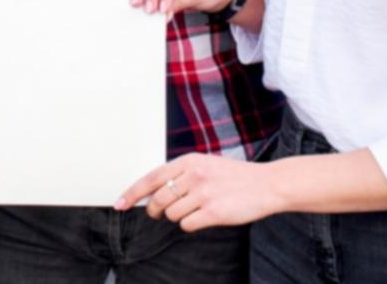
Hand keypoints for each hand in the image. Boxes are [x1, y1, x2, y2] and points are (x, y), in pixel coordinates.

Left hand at [114, 153, 279, 231]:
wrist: (267, 184)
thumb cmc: (235, 176)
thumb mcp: (206, 165)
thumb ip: (183, 174)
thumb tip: (155, 191)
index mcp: (190, 161)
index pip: (152, 177)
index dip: (133, 192)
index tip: (120, 203)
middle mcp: (194, 175)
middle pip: (158, 200)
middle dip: (155, 211)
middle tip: (160, 214)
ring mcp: (203, 194)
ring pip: (172, 215)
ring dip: (179, 217)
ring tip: (196, 209)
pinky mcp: (213, 212)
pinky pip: (187, 225)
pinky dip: (192, 225)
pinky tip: (205, 217)